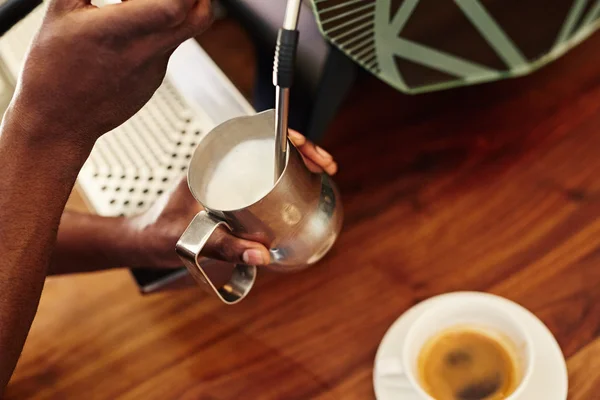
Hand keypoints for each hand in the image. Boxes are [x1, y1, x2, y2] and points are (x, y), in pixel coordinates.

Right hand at [4, 0, 211, 148]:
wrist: (61, 121)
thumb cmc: (54, 69)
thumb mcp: (62, 10)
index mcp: (117, 31)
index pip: (174, 7)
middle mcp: (144, 51)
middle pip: (198, 17)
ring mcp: (155, 68)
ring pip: (188, 31)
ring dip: (183, 9)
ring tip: (152, 2)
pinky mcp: (156, 78)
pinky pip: (170, 46)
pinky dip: (163, 28)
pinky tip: (136, 26)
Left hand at [131, 132, 337, 267]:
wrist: (145, 241)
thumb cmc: (160, 234)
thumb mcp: (192, 239)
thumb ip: (224, 247)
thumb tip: (262, 254)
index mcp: (208, 161)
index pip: (251, 133)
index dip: (284, 134)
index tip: (303, 144)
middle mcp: (221, 163)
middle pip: (269, 144)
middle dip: (302, 148)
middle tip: (325, 164)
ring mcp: (230, 176)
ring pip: (271, 160)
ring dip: (299, 161)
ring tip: (323, 172)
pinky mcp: (235, 191)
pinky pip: (265, 178)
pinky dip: (288, 177)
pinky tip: (305, 185)